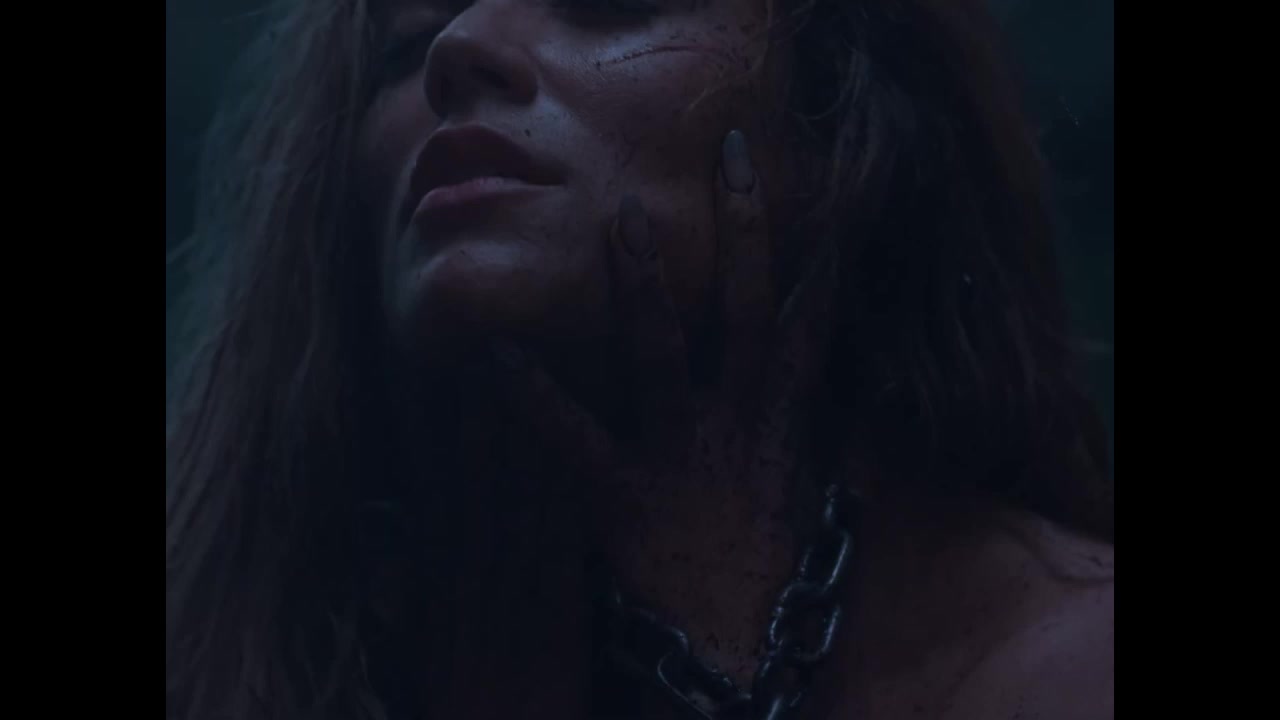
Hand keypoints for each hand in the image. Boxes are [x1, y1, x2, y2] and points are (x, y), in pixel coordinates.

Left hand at [490, 129, 839, 678]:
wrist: (738, 656)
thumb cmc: (768, 576)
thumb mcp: (803, 497)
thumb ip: (818, 437)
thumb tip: (837, 390)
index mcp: (781, 427)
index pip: (809, 328)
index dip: (822, 261)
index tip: (830, 197)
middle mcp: (736, 426)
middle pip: (744, 311)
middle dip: (742, 232)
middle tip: (730, 157)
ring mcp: (680, 457)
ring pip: (661, 353)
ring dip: (643, 284)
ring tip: (621, 218)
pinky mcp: (625, 498)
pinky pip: (572, 440)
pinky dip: (532, 397)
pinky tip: (491, 353)